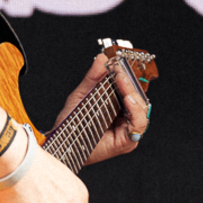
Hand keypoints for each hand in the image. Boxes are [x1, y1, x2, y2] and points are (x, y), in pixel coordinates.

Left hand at [53, 51, 151, 166]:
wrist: (61, 144)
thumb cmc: (71, 125)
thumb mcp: (81, 95)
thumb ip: (93, 78)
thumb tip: (102, 58)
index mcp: (118, 109)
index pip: (130, 90)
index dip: (128, 77)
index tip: (119, 64)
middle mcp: (126, 120)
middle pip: (138, 98)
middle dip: (130, 82)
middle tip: (120, 70)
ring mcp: (128, 131)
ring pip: (141, 109)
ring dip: (133, 92)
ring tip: (122, 81)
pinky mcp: (127, 142)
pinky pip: (139, 124)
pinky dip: (136, 110)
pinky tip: (128, 98)